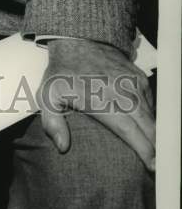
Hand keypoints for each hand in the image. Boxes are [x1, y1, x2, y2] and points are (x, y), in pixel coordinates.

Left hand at [38, 37, 154, 171]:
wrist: (76, 40)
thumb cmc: (62, 72)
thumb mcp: (48, 95)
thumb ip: (52, 122)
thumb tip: (62, 147)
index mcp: (102, 100)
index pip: (131, 131)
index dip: (144, 150)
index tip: (152, 167)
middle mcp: (123, 93)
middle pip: (149, 127)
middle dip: (157, 148)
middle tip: (159, 168)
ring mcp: (134, 84)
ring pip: (153, 117)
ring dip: (155, 135)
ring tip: (157, 154)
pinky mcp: (140, 78)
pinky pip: (151, 104)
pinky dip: (151, 118)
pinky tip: (147, 130)